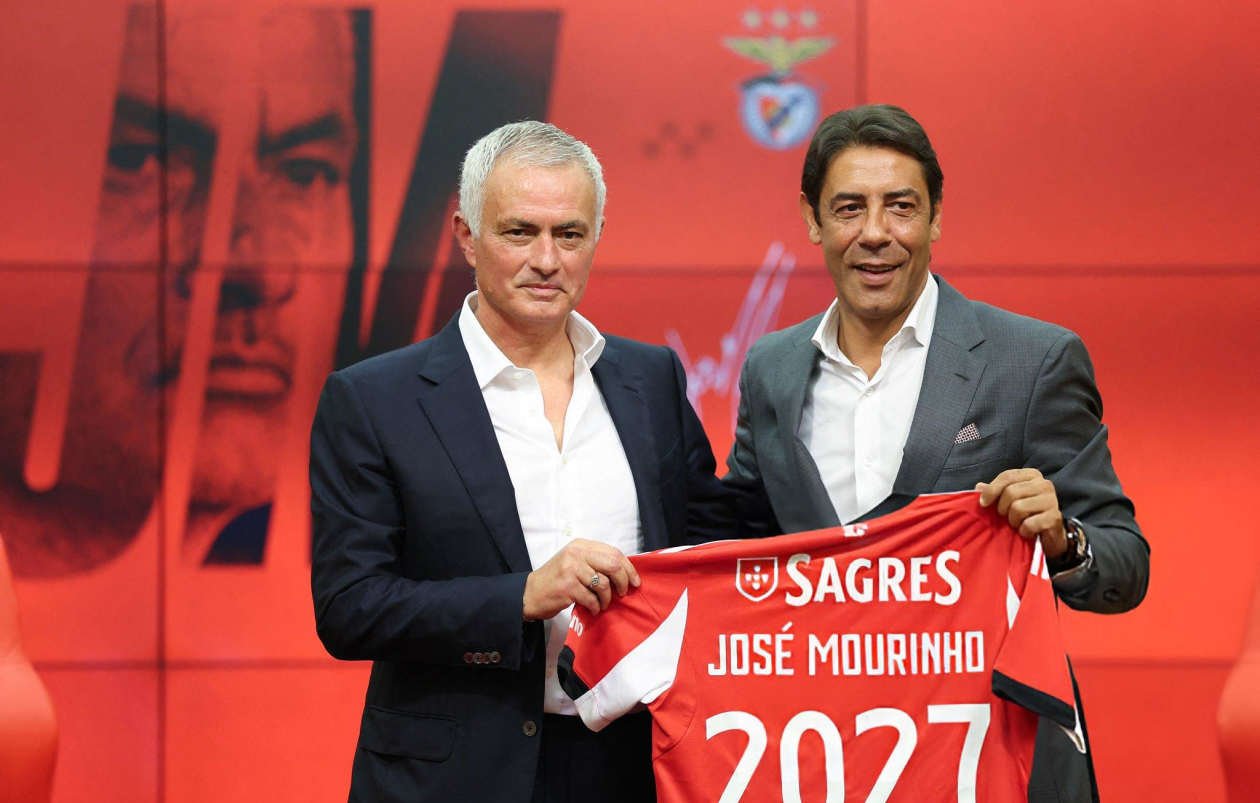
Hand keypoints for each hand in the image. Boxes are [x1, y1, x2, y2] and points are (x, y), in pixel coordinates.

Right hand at [522, 539, 640, 619]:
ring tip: (602, 604)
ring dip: (606, 599)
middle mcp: (576, 554)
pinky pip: (591, 598)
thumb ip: (596, 562)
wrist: (530, 593)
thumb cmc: (556, 579)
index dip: (628, 568)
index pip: (614, 552)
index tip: (635, 581)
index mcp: (581, 545)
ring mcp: (571, 569)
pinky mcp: (567, 587)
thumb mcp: (575, 562)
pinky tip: (592, 609)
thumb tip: (625, 572)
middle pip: (613, 565)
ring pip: (603, 584)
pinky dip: (595, 607)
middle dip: (623, 582)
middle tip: (622, 593)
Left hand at [976, 468, 1066, 558]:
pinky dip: (1023, 531)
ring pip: (1018, 508)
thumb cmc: (1026, 513)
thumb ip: (994, 491)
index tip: (983, 503)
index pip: (1007, 476)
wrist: (1049, 534)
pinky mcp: (1054, 517)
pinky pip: (1029, 524)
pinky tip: (1026, 531)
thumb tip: (978, 487)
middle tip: (1006, 516)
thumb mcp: (1008, 500)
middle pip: (1011, 492)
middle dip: (1002, 508)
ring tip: (1017, 523)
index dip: (992, 490)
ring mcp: (1052, 500)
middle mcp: (1044, 484)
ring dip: (1013, 521)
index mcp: (1032, 475)